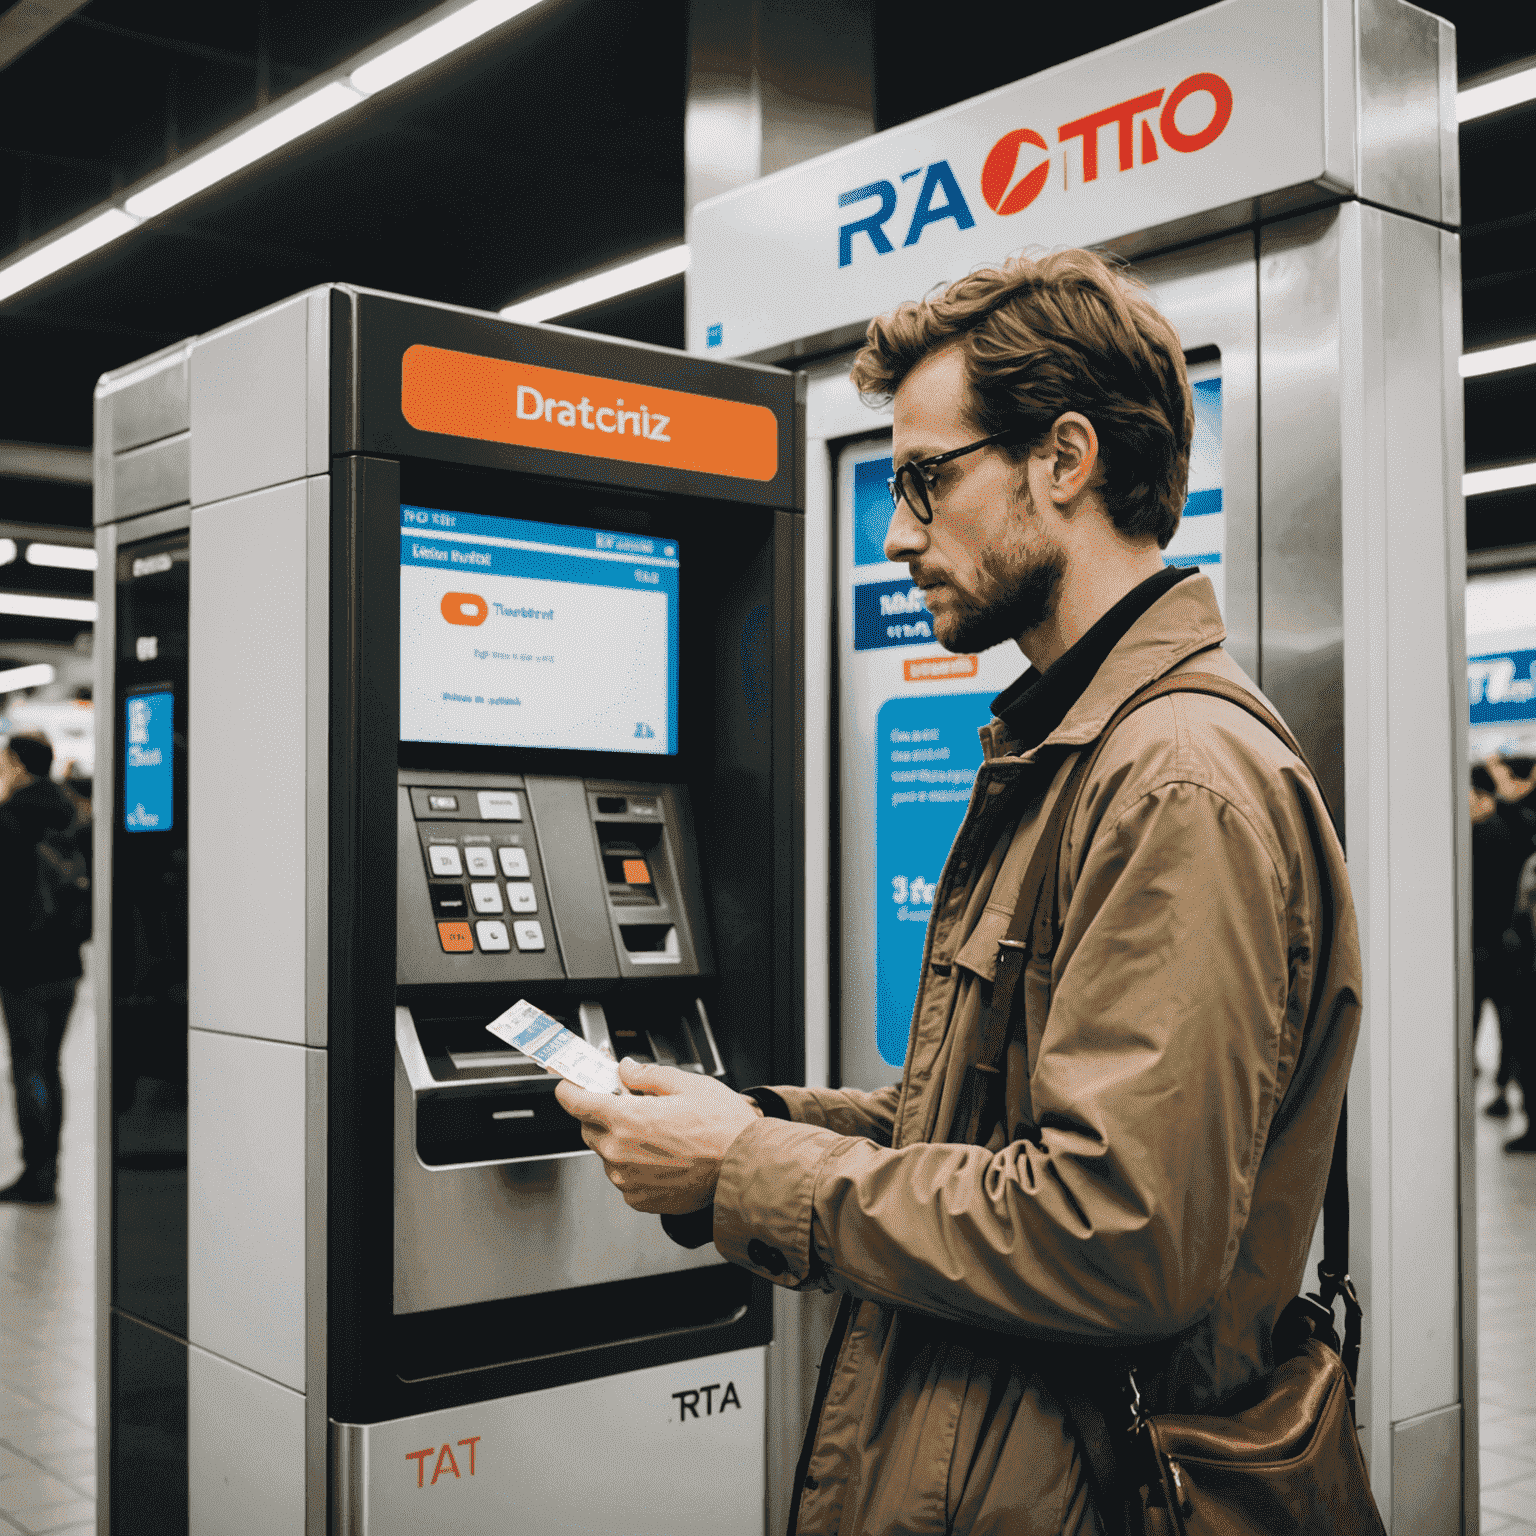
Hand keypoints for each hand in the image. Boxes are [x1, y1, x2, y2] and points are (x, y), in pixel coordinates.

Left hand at [553, 1060, 760, 1214]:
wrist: (744, 1168)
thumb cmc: (722, 1127)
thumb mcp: (687, 1085)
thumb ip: (648, 1076)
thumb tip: (627, 1070)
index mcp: (626, 1119)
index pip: (576, 1103)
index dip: (569, 1090)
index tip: (568, 1085)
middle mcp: (620, 1152)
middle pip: (589, 1128)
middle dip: (602, 1115)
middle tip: (630, 1106)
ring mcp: (627, 1180)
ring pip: (607, 1154)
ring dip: (620, 1141)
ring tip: (656, 1135)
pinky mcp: (639, 1199)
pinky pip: (624, 1178)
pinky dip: (633, 1166)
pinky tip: (662, 1156)